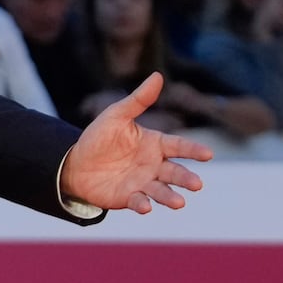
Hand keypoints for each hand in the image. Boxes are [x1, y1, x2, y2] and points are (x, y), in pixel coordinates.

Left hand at [60, 72, 212, 213]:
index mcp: (155, 144)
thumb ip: (138, 100)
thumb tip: (158, 76)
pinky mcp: (128, 197)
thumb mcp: (116, 115)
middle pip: (175, 172)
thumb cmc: (99, 138)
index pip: (179, 146)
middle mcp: (153, 165)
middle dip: (186, 178)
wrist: (74, 163)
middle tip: (196, 184)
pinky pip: (139, 201)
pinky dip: (143, 204)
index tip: (208, 154)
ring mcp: (142, 183)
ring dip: (170, 196)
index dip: (193, 150)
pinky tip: (146, 206)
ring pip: (161, 190)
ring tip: (179, 202)